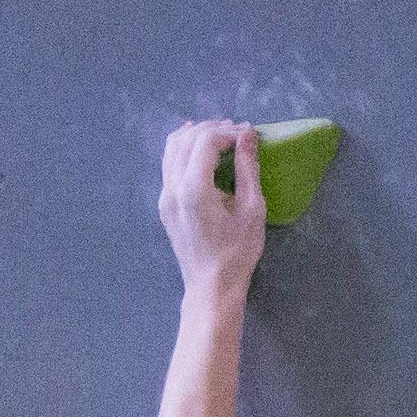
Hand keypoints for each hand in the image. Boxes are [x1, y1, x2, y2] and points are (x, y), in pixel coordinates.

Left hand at [156, 117, 267, 295]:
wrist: (211, 287)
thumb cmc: (237, 253)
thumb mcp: (252, 210)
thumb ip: (248, 168)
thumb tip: (247, 134)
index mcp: (194, 190)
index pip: (205, 141)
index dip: (227, 132)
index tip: (247, 136)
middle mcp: (172, 188)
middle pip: (186, 139)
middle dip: (212, 129)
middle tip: (237, 133)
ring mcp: (164, 196)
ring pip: (172, 147)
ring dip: (196, 135)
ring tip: (220, 136)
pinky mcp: (164, 203)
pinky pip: (169, 164)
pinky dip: (184, 149)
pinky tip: (200, 149)